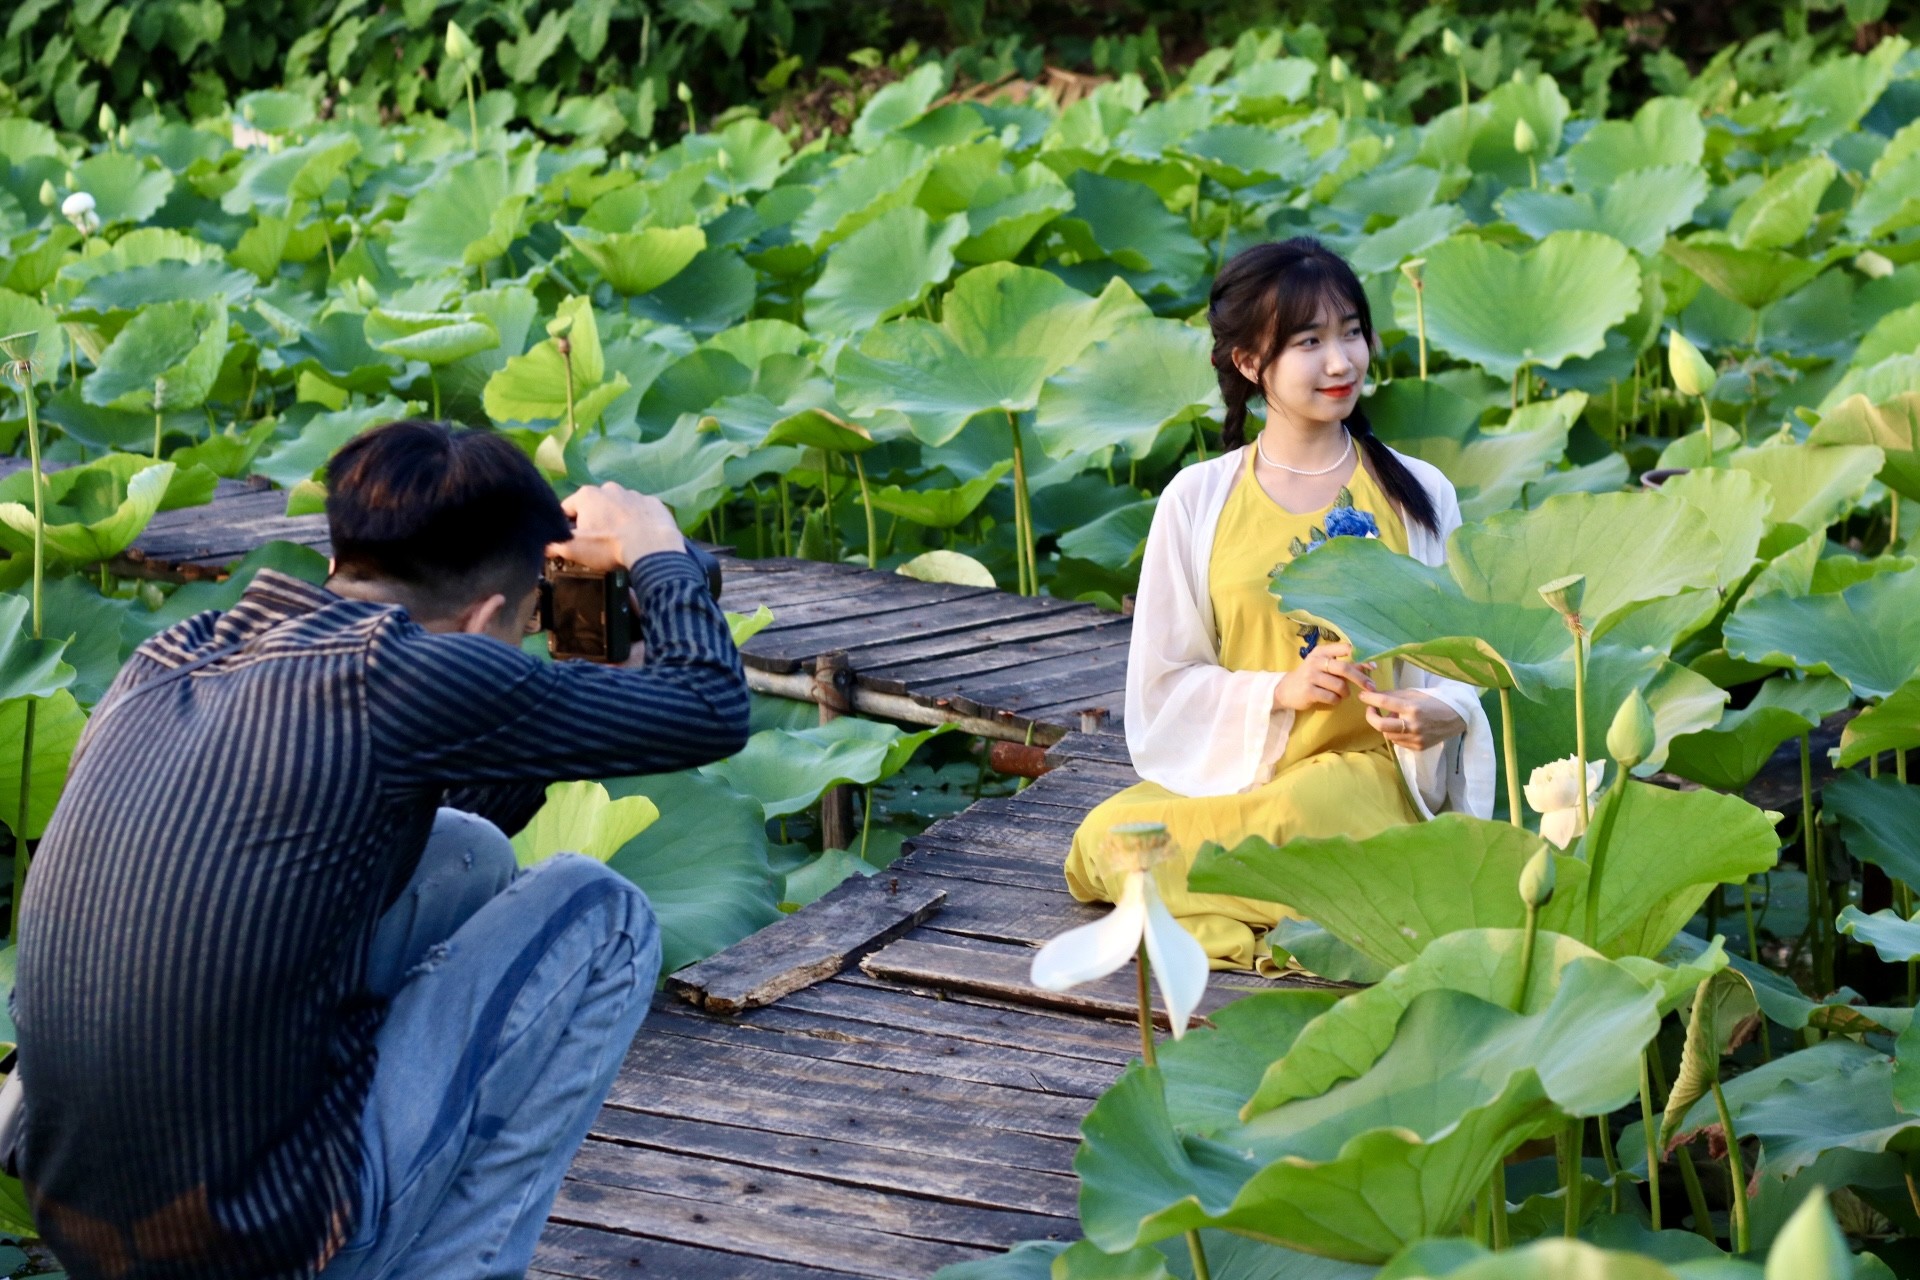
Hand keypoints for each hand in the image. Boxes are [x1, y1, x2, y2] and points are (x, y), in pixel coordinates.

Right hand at [552, 482, 683, 571]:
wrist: (653, 547)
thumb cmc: (608, 545)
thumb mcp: (575, 549)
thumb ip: (556, 544)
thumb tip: (545, 545)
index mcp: (587, 495)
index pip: (567, 509)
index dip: (566, 525)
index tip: (571, 540)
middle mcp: (609, 488)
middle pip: (594, 506)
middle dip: (593, 521)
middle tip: (598, 542)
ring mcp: (634, 494)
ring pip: (618, 507)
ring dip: (616, 519)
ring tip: (621, 540)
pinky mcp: (653, 503)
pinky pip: (640, 511)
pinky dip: (638, 521)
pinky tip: (640, 536)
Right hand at [1273, 641, 1374, 711]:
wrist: (1286, 689)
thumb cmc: (1311, 676)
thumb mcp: (1324, 665)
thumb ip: (1343, 664)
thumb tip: (1369, 665)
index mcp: (1322, 651)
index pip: (1346, 648)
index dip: (1362, 657)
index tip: (1372, 666)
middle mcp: (1316, 661)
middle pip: (1344, 668)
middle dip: (1361, 679)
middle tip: (1371, 687)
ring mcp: (1311, 676)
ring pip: (1340, 686)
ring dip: (1345, 693)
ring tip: (1342, 694)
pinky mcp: (1308, 691)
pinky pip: (1332, 697)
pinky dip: (1336, 700)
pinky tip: (1332, 699)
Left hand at [1358, 688, 1465, 750]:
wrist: (1456, 718)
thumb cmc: (1434, 702)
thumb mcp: (1414, 693)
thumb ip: (1394, 695)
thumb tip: (1373, 694)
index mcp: (1413, 708)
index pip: (1385, 703)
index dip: (1370, 699)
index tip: (1362, 696)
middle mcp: (1413, 725)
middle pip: (1380, 725)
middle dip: (1370, 717)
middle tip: (1371, 710)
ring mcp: (1415, 738)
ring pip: (1388, 734)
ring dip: (1386, 725)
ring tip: (1394, 717)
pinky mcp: (1418, 747)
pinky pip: (1398, 741)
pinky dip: (1396, 733)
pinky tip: (1403, 727)